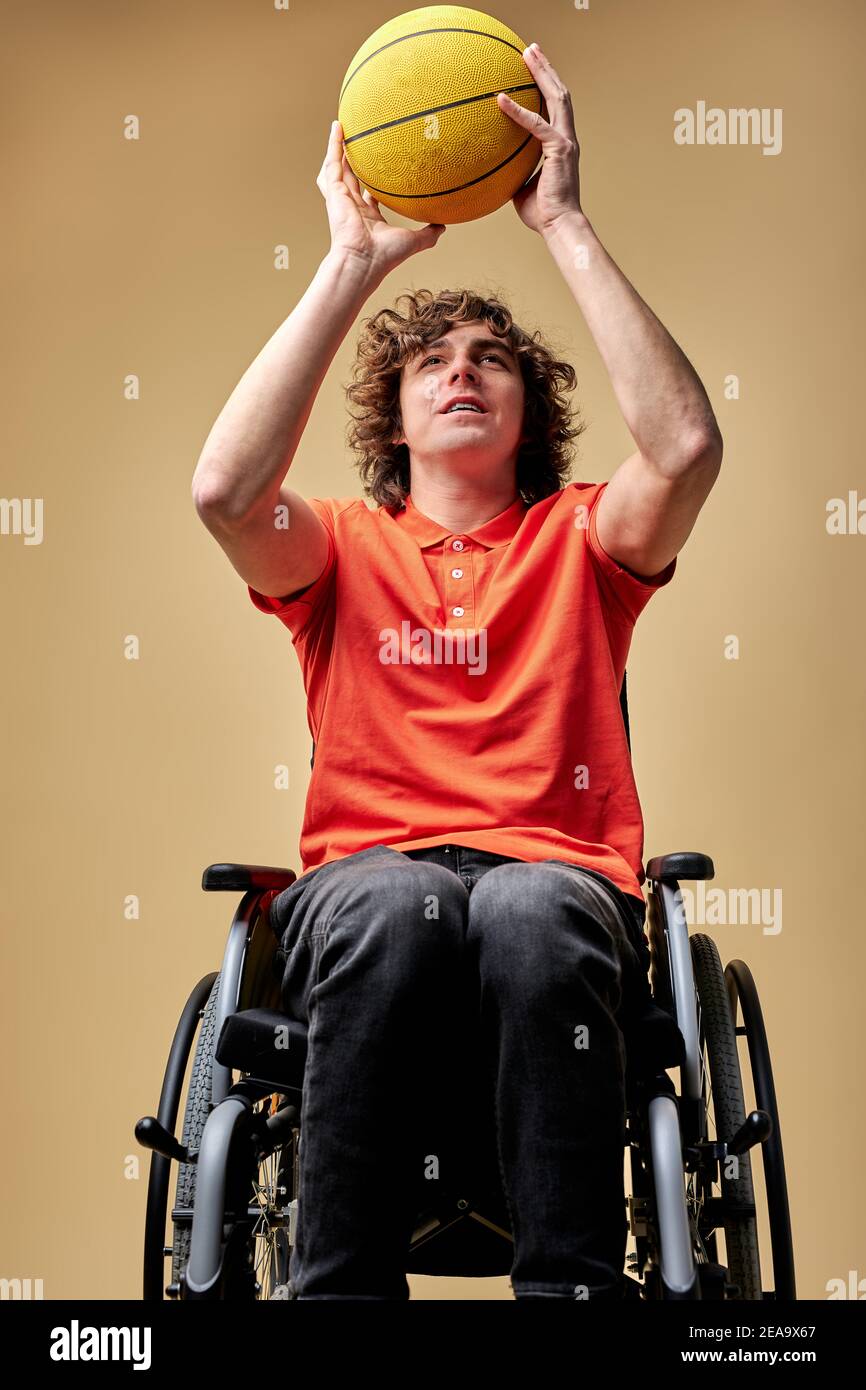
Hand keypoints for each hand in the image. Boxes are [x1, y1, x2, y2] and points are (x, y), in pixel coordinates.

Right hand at [317, 120, 445, 276]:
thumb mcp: (413, 241)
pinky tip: (338, 126)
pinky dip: (333, 144)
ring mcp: (341, 199)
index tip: (379, 168)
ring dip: (338, 148)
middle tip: (357, 142)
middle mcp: (352, 206)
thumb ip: (429, 233)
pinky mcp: (334, 192)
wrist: (364, 261)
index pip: (367, 195)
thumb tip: (444, 225)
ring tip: (341, 127)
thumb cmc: (385, 256)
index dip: (372, 182)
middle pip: (350, 177)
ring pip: (337, 167)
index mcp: (367, 217)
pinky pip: (333, 163)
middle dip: (352, 161)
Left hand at [496, 43, 582, 236]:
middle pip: (558, 93)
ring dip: (541, 74)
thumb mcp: (520, 187)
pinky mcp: (560, 150)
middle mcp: (567, 138)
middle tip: (531, 50)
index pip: (554, 108)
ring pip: (556, 98)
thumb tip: (491, 166)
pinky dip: (518, 112)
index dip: (545, 86)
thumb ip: (512, 170)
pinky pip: (536, 125)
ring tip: (528, 54)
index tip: (532, 69)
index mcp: (560, 145)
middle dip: (545, 69)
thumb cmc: (541, 213)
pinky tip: (501, 100)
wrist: (558, 226)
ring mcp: (566, 142)